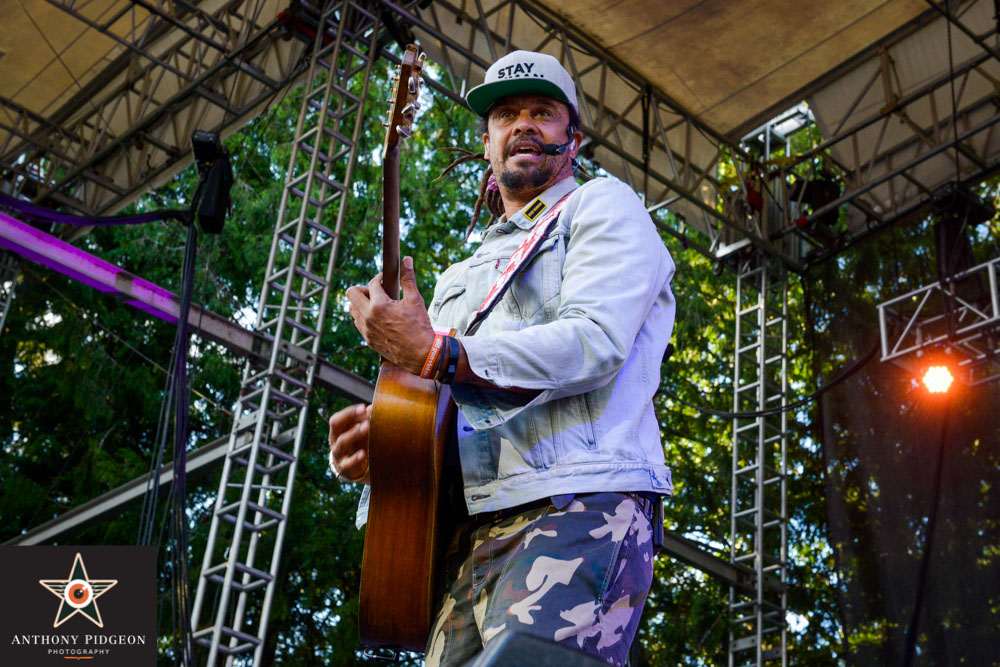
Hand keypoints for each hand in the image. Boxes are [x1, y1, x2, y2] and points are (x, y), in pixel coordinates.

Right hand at [328, 403, 371, 483]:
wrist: (351, 468)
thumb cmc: (356, 444)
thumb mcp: (358, 432)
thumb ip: (364, 420)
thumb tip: (371, 408)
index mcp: (337, 430)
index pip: (337, 418)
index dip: (349, 412)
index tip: (363, 408)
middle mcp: (335, 440)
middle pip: (336, 426)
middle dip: (350, 418)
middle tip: (365, 415)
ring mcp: (338, 454)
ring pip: (342, 442)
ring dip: (354, 433)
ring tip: (366, 427)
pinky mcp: (345, 467)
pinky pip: (348, 463)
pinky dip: (355, 458)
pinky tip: (363, 454)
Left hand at [346, 256, 435, 374]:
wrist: (421, 354)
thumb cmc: (420, 326)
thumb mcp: (415, 300)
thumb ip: (408, 279)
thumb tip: (407, 259)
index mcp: (379, 305)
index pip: (372, 284)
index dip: (380, 278)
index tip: (386, 279)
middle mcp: (368, 317)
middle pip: (351, 293)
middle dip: (363, 288)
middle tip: (377, 291)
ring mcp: (366, 330)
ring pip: (352, 309)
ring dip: (361, 303)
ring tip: (377, 304)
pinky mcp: (368, 340)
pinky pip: (358, 323)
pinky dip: (364, 316)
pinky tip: (379, 317)